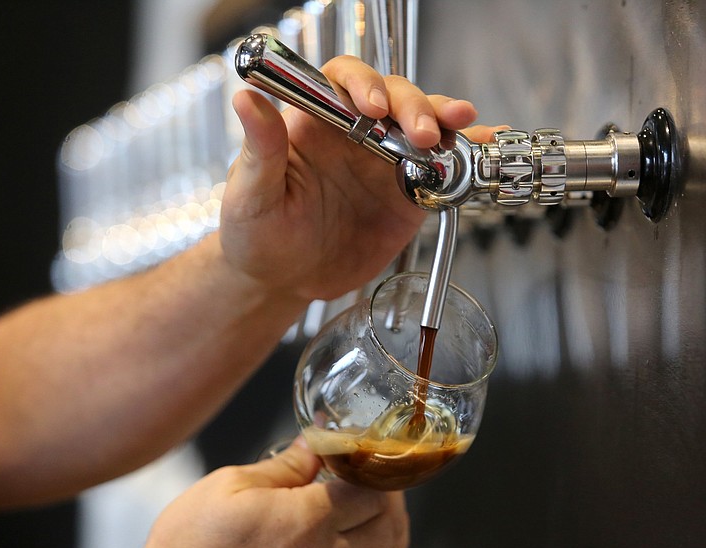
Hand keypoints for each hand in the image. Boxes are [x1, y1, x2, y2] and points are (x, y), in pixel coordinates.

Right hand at [142, 438, 409, 547]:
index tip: (363, 453)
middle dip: (388, 494)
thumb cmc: (192, 543)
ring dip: (386, 525)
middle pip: (392, 525)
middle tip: (367, 475)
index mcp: (306, 523)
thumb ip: (285, 466)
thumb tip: (317, 441)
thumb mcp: (231, 487)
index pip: (376, 492)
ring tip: (363, 503)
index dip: (376, 468)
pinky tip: (352, 536)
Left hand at [220, 54, 502, 302]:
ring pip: (424, 127)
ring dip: (444, 123)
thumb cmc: (256, 233)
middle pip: (394, 98)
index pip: (344, 81)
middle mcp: (355, 135)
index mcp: (315, 124)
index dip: (363, 83)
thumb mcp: (250, 194)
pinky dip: (467, 157)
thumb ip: (259, 149)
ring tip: (460, 128)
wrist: (281, 281)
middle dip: (412, 107)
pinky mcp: (407, 197)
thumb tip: (246, 99)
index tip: (371, 106)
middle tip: (420, 133)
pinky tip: (486, 147)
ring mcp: (385, 163)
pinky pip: (441, 171)